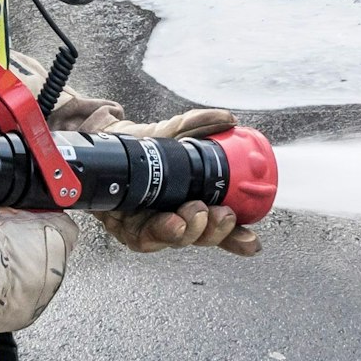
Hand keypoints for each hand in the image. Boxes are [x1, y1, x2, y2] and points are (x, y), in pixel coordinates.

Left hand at [92, 108, 261, 256]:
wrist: (108, 145)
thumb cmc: (144, 146)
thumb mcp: (173, 132)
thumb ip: (199, 125)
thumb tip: (228, 119)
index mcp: (192, 204)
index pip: (219, 226)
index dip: (237, 238)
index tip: (251, 241)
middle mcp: (175, 219)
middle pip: (201, 237)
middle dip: (214, 230)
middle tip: (220, 213)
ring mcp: (152, 228)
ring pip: (176, 240)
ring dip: (191, 231)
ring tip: (195, 213)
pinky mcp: (127, 231)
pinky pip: (145, 239)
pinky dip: (161, 232)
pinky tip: (171, 223)